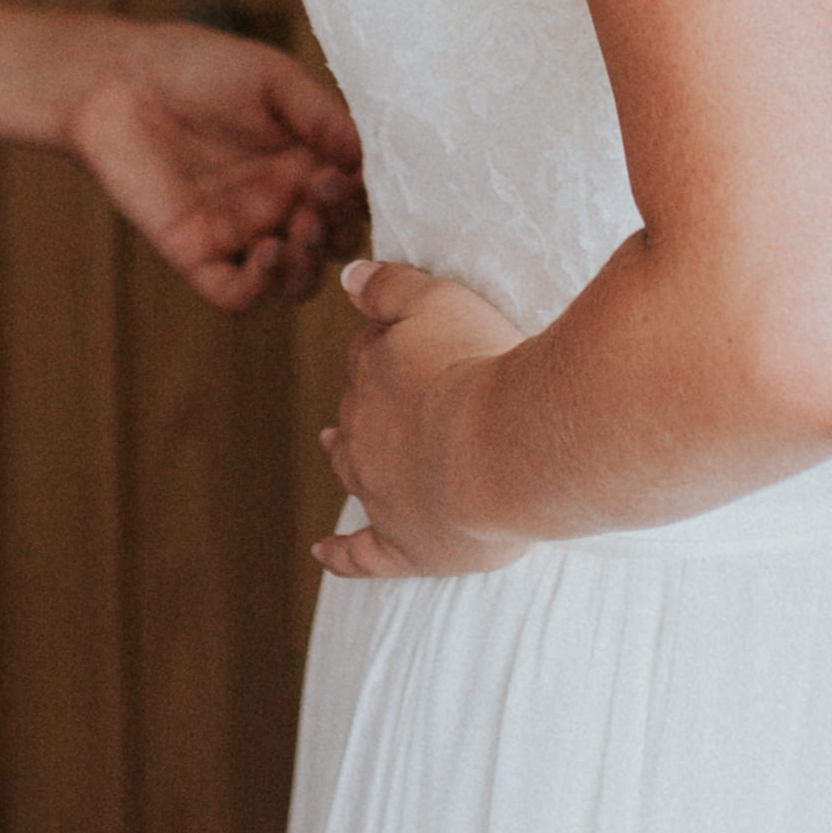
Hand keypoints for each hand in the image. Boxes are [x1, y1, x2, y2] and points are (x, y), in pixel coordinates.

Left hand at [70, 20, 367, 310]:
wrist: (117, 78)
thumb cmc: (195, 67)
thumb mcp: (273, 79)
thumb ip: (321, 115)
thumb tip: (366, 157)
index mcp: (305, 163)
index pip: (356, 200)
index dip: (364, 197)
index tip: (349, 173)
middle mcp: (279, 204)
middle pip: (334, 244)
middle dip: (339, 229)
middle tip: (319, 194)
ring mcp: (239, 233)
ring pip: (295, 282)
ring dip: (309, 265)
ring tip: (299, 226)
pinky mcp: (195, 253)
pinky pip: (237, 295)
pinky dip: (260, 288)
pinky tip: (265, 251)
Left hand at [314, 256, 534, 579]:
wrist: (505, 446)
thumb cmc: (480, 367)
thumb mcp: (438, 300)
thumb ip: (390, 286)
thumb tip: (348, 278)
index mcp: (375, 377)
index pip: (370, 358)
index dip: (387, 352)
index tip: (407, 349)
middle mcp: (366, 435)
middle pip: (357, 413)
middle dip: (365, 403)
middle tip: (381, 397)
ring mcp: (382, 494)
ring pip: (353, 471)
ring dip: (342, 457)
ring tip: (331, 447)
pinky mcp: (405, 545)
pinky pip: (362, 554)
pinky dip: (341, 552)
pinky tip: (326, 551)